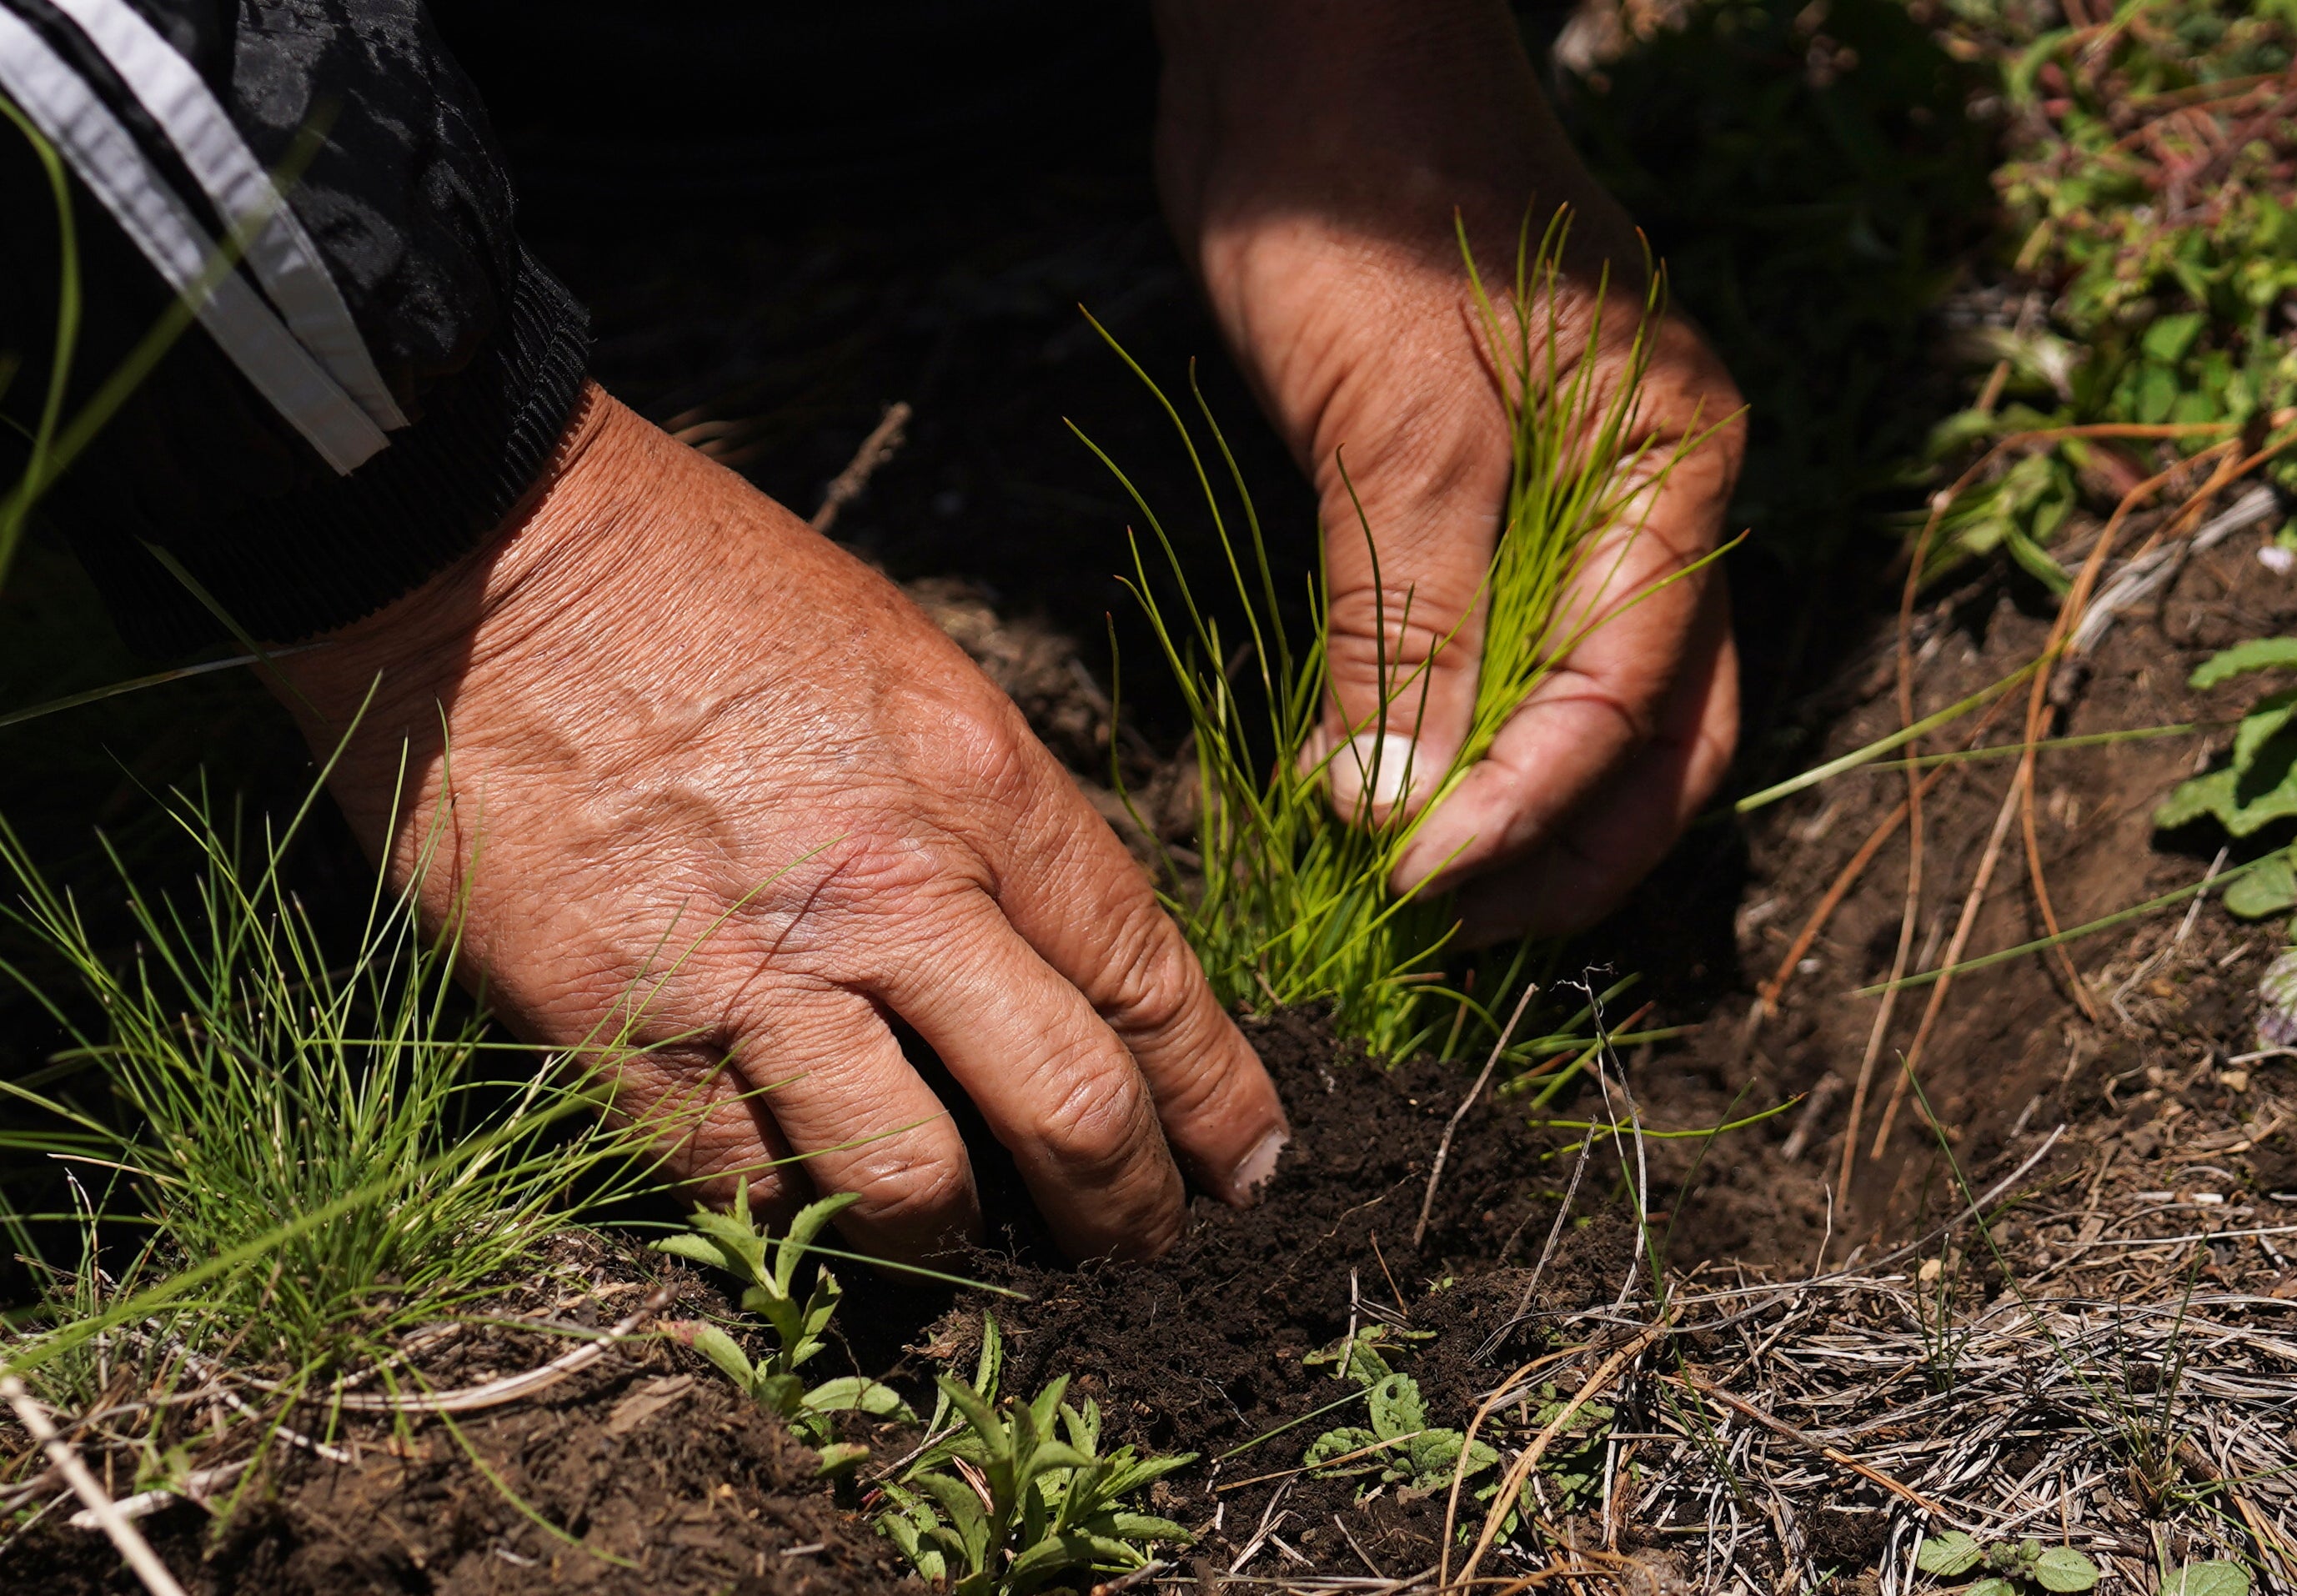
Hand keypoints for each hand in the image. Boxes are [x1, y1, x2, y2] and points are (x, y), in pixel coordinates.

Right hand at [275, 385, 1287, 1262]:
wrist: (484, 551)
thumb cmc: (703, 583)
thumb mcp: (904, 665)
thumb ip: (990, 813)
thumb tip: (1046, 951)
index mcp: (978, 780)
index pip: (1145, 976)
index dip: (1214, 1093)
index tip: (1245, 1162)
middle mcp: (892, 887)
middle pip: (1069, 1105)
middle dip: (1129, 1207)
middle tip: (1141, 1246)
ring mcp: (753, 967)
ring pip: (910, 1186)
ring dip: (952, 1235)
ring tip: (950, 1230)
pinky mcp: (617, 1028)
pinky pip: (740, 1183)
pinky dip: (785, 1207)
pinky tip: (796, 1188)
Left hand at [1154, 0, 1745, 940]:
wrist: (1303, 59)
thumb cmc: (1366, 204)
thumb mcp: (1397, 422)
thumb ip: (1414, 621)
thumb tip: (1397, 812)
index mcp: (1677, 473)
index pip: (1632, 701)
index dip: (1525, 814)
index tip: (1405, 885)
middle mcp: (1653, 506)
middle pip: (1646, 740)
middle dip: (1548, 852)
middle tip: (1424, 931)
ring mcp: (1573, 509)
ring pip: (1579, 717)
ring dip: (1500, 819)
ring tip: (1393, 896)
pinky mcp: (1481, 507)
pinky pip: (1497, 660)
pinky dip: (1447, 743)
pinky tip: (1371, 799)